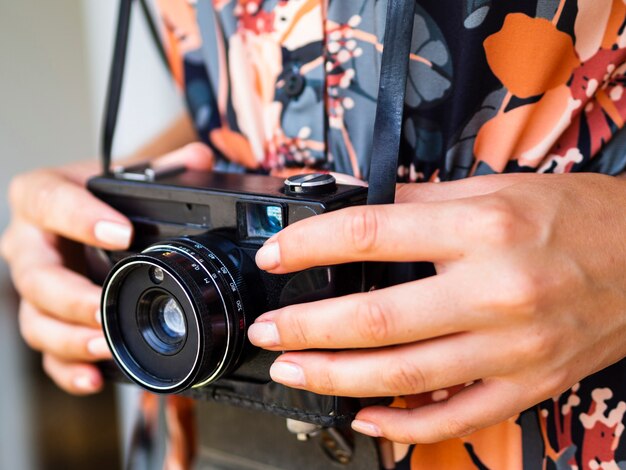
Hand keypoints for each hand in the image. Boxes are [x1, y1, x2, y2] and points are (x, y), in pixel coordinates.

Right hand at [0, 143, 212, 394]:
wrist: (86, 218)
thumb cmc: (101, 198)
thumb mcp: (127, 175)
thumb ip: (162, 167)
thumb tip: (199, 158)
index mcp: (42, 198)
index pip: (49, 202)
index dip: (80, 218)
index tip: (121, 233)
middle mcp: (29, 243)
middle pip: (34, 275)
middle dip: (69, 295)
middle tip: (104, 307)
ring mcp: (34, 286)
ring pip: (35, 319)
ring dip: (69, 338)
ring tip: (105, 346)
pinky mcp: (47, 318)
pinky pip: (48, 350)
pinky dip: (68, 368)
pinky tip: (94, 377)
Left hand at [248, 173, 625, 442]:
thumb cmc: (573, 217)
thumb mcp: (495, 190)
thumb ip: (421, 203)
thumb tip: (359, 210)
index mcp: (482, 228)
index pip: (369, 234)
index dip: (309, 245)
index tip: (276, 256)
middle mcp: (495, 290)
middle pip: (375, 318)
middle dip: (306, 326)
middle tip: (269, 328)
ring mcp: (512, 347)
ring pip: (403, 377)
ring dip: (335, 378)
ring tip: (293, 369)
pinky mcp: (527, 384)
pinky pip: (453, 418)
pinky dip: (401, 426)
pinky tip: (363, 418)